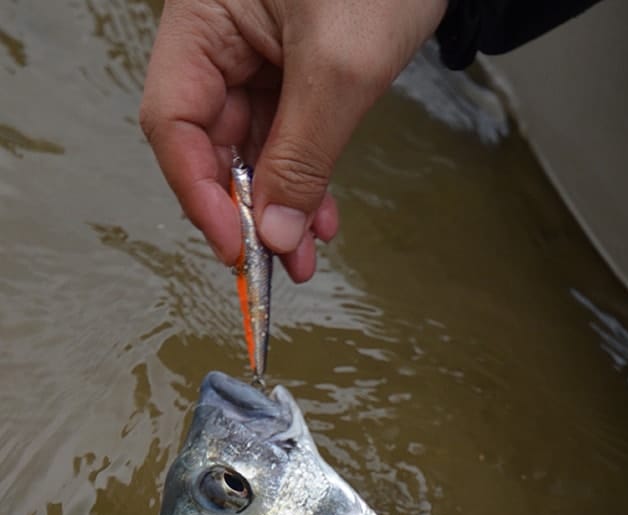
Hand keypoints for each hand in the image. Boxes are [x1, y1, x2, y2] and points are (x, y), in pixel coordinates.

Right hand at [140, 0, 446, 281]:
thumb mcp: (340, 68)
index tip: (234, 247)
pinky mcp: (292, 66)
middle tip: (274, 263)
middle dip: (245, 210)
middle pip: (210, 142)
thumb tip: (273, 231)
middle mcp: (220, 37)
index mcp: (203, 18)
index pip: (174, 121)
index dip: (199, 193)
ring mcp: (256, 52)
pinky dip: (302, 179)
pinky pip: (285, 135)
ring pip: (251, 148)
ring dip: (278, 206)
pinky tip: (319, 218)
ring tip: (303, 255)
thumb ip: (303, 156)